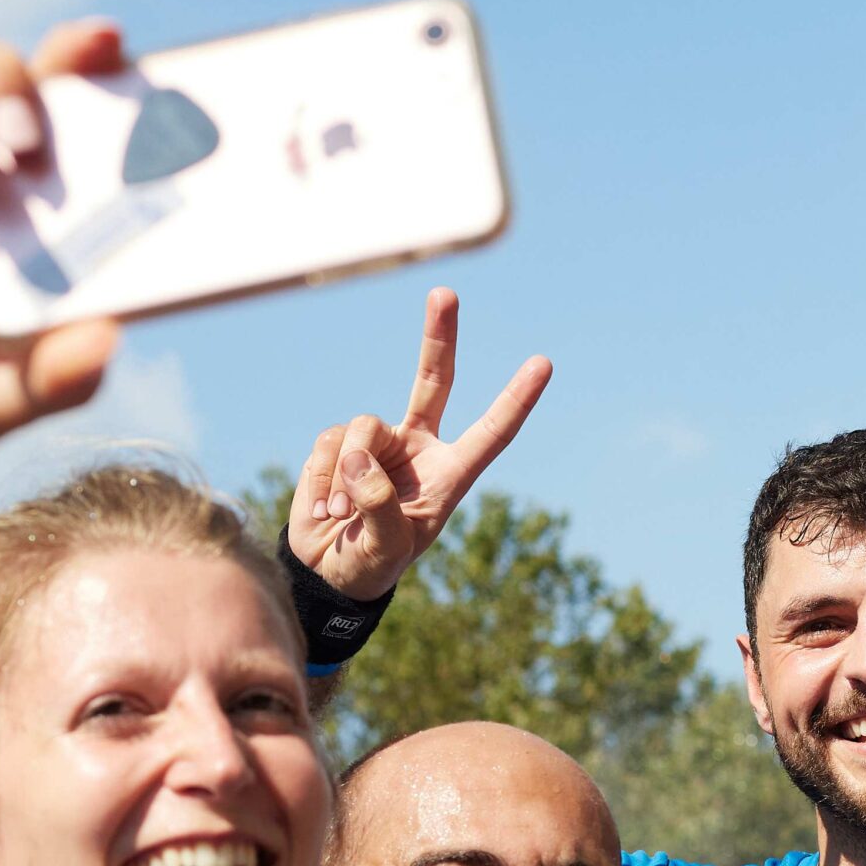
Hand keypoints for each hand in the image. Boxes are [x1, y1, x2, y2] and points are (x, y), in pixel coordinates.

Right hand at [284, 288, 552, 599]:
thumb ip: (379, 507)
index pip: (491, 433)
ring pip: (362, 427)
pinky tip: (325, 506)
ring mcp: (378, 443)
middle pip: (432, 380)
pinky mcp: (337, 444)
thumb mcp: (386, 550)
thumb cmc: (372, 564)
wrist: (328, 571)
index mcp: (449, 474)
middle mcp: (418, 448)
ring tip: (342, 513)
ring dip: (347, 471)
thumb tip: (359, 460)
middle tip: (445, 293)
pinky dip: (322, 476)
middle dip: (438, 336)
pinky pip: (328, 441)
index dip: (516, 400)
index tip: (543, 364)